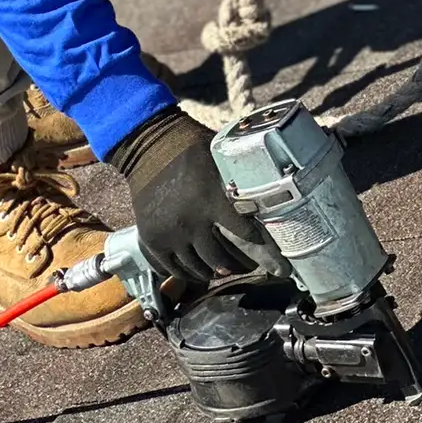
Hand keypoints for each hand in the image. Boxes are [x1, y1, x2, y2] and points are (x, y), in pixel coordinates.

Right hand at [110, 106, 278, 283]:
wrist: (149, 148)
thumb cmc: (190, 150)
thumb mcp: (220, 159)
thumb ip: (238, 179)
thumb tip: (271, 183)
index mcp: (211, 199)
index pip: (244, 232)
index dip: (260, 244)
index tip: (272, 250)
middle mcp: (190, 222)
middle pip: (219, 259)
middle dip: (236, 266)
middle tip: (248, 267)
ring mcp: (169, 234)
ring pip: (195, 268)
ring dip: (212, 273)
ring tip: (224, 271)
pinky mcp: (152, 239)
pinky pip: (170, 268)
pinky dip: (185, 273)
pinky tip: (197, 271)